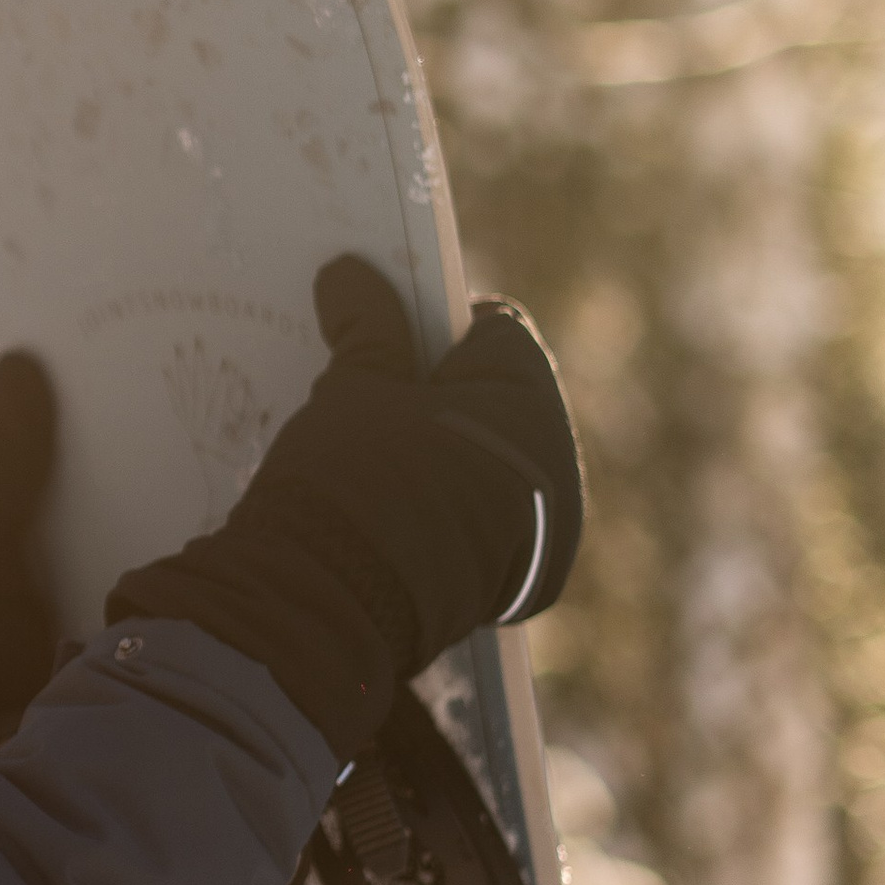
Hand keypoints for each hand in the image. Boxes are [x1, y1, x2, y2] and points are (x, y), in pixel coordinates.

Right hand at [104, 259, 581, 756]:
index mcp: (532, 407)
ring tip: (382, 457)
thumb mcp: (353, 389)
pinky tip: (401, 511)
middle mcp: (559, 470)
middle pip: (505, 398)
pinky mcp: (516, 586)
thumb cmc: (347, 486)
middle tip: (378, 398)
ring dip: (453, 450)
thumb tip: (352, 271)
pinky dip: (457, 506)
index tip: (387, 335)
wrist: (325, 613)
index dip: (440, 326)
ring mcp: (544, 536)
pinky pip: (494, 518)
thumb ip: (368, 323)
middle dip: (448, 391)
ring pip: (500, 460)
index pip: (499, 331)